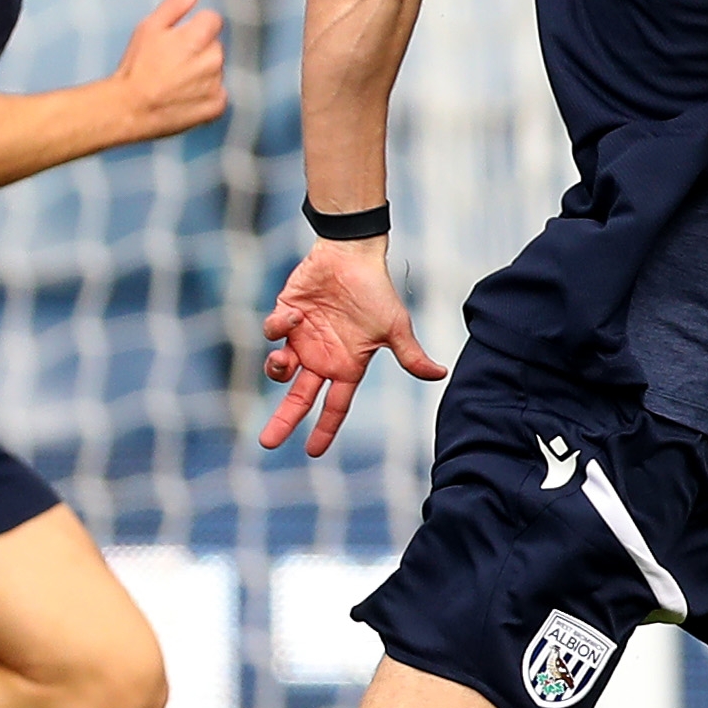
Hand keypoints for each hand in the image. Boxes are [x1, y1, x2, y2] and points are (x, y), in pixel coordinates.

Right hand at [113, 0, 226, 142]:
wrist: (130, 108)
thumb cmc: (137, 66)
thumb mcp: (148, 28)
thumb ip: (174, 6)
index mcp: (198, 37)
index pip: (213, 20)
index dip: (195, 26)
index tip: (177, 39)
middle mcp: (213, 60)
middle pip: (214, 45)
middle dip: (198, 50)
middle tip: (171, 63)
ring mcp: (215, 84)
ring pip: (216, 69)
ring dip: (202, 72)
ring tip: (175, 81)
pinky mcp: (216, 106)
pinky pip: (218, 93)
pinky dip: (205, 94)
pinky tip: (183, 96)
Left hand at [258, 244, 448, 458]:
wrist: (351, 254)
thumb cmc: (376, 290)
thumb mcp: (395, 327)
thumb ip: (410, 355)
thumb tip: (440, 375)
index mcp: (347, 366)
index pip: (334, 406)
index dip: (324, 429)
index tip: (312, 453)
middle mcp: (322, 357)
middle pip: (299, 398)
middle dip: (283, 421)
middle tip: (267, 443)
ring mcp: (302, 338)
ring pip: (280, 369)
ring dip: (277, 370)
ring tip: (283, 361)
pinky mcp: (286, 316)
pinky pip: (273, 332)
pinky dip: (278, 328)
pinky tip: (294, 316)